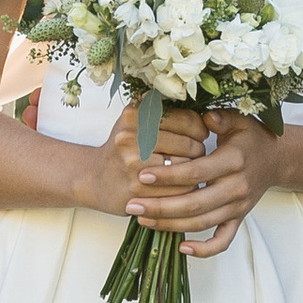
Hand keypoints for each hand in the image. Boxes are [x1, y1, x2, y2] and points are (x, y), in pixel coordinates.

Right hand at [83, 97, 213, 218]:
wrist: (94, 179)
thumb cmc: (124, 149)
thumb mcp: (136, 121)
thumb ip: (164, 112)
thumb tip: (209, 115)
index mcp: (135, 115)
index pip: (187, 120)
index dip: (200, 129)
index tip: (200, 135)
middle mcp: (131, 137)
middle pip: (189, 145)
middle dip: (198, 152)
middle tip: (195, 156)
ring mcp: (133, 164)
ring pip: (186, 169)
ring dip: (194, 173)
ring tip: (188, 171)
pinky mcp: (137, 190)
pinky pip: (178, 191)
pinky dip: (184, 190)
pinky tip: (178, 187)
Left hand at [123, 108, 284, 259]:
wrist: (279, 159)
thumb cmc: (252, 137)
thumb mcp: (239, 120)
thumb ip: (220, 117)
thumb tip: (204, 117)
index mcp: (234, 161)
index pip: (197, 172)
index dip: (169, 176)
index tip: (142, 175)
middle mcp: (237, 187)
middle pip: (194, 204)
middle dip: (160, 207)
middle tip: (133, 204)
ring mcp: (238, 206)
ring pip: (202, 223)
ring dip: (171, 225)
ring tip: (143, 220)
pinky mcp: (239, 218)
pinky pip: (223, 240)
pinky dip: (205, 250)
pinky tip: (182, 248)